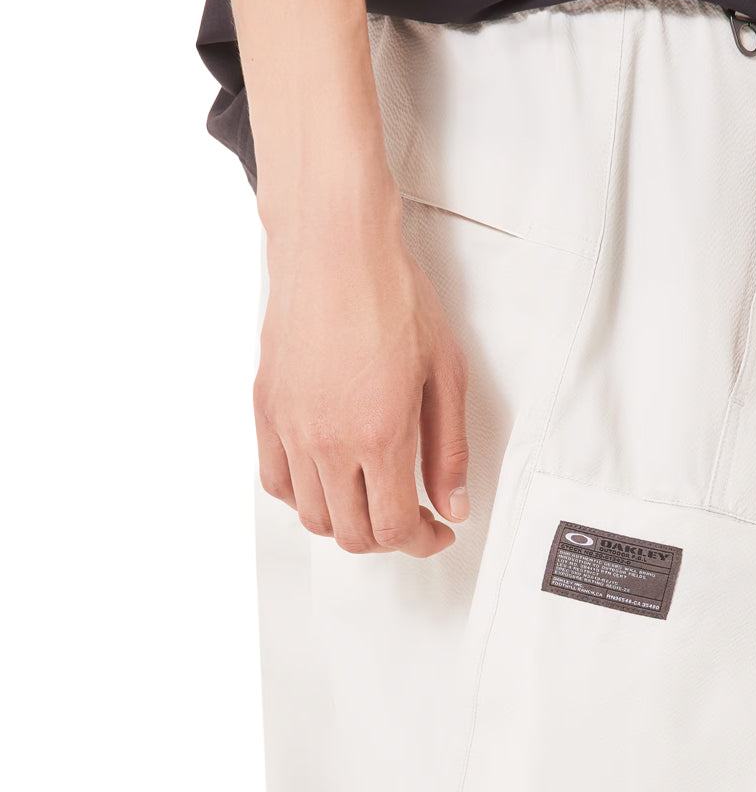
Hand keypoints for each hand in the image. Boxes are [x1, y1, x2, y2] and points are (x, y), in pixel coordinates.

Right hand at [253, 186, 469, 556]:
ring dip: (347, 523)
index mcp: (379, 435)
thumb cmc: (392, 297)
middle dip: (389, 538)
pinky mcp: (266, 410)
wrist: (335, 249)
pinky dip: (304, 498)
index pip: (394, 527)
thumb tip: (453, 504)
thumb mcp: (447, 375)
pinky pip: (276, 481)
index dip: (422, 542)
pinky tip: (330, 479)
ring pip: (311, 516)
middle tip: (413, 518)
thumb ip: (449, 450)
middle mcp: (327, 440)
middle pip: (351, 533)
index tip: (437, 531)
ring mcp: (290, 428)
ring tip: (372, 499)